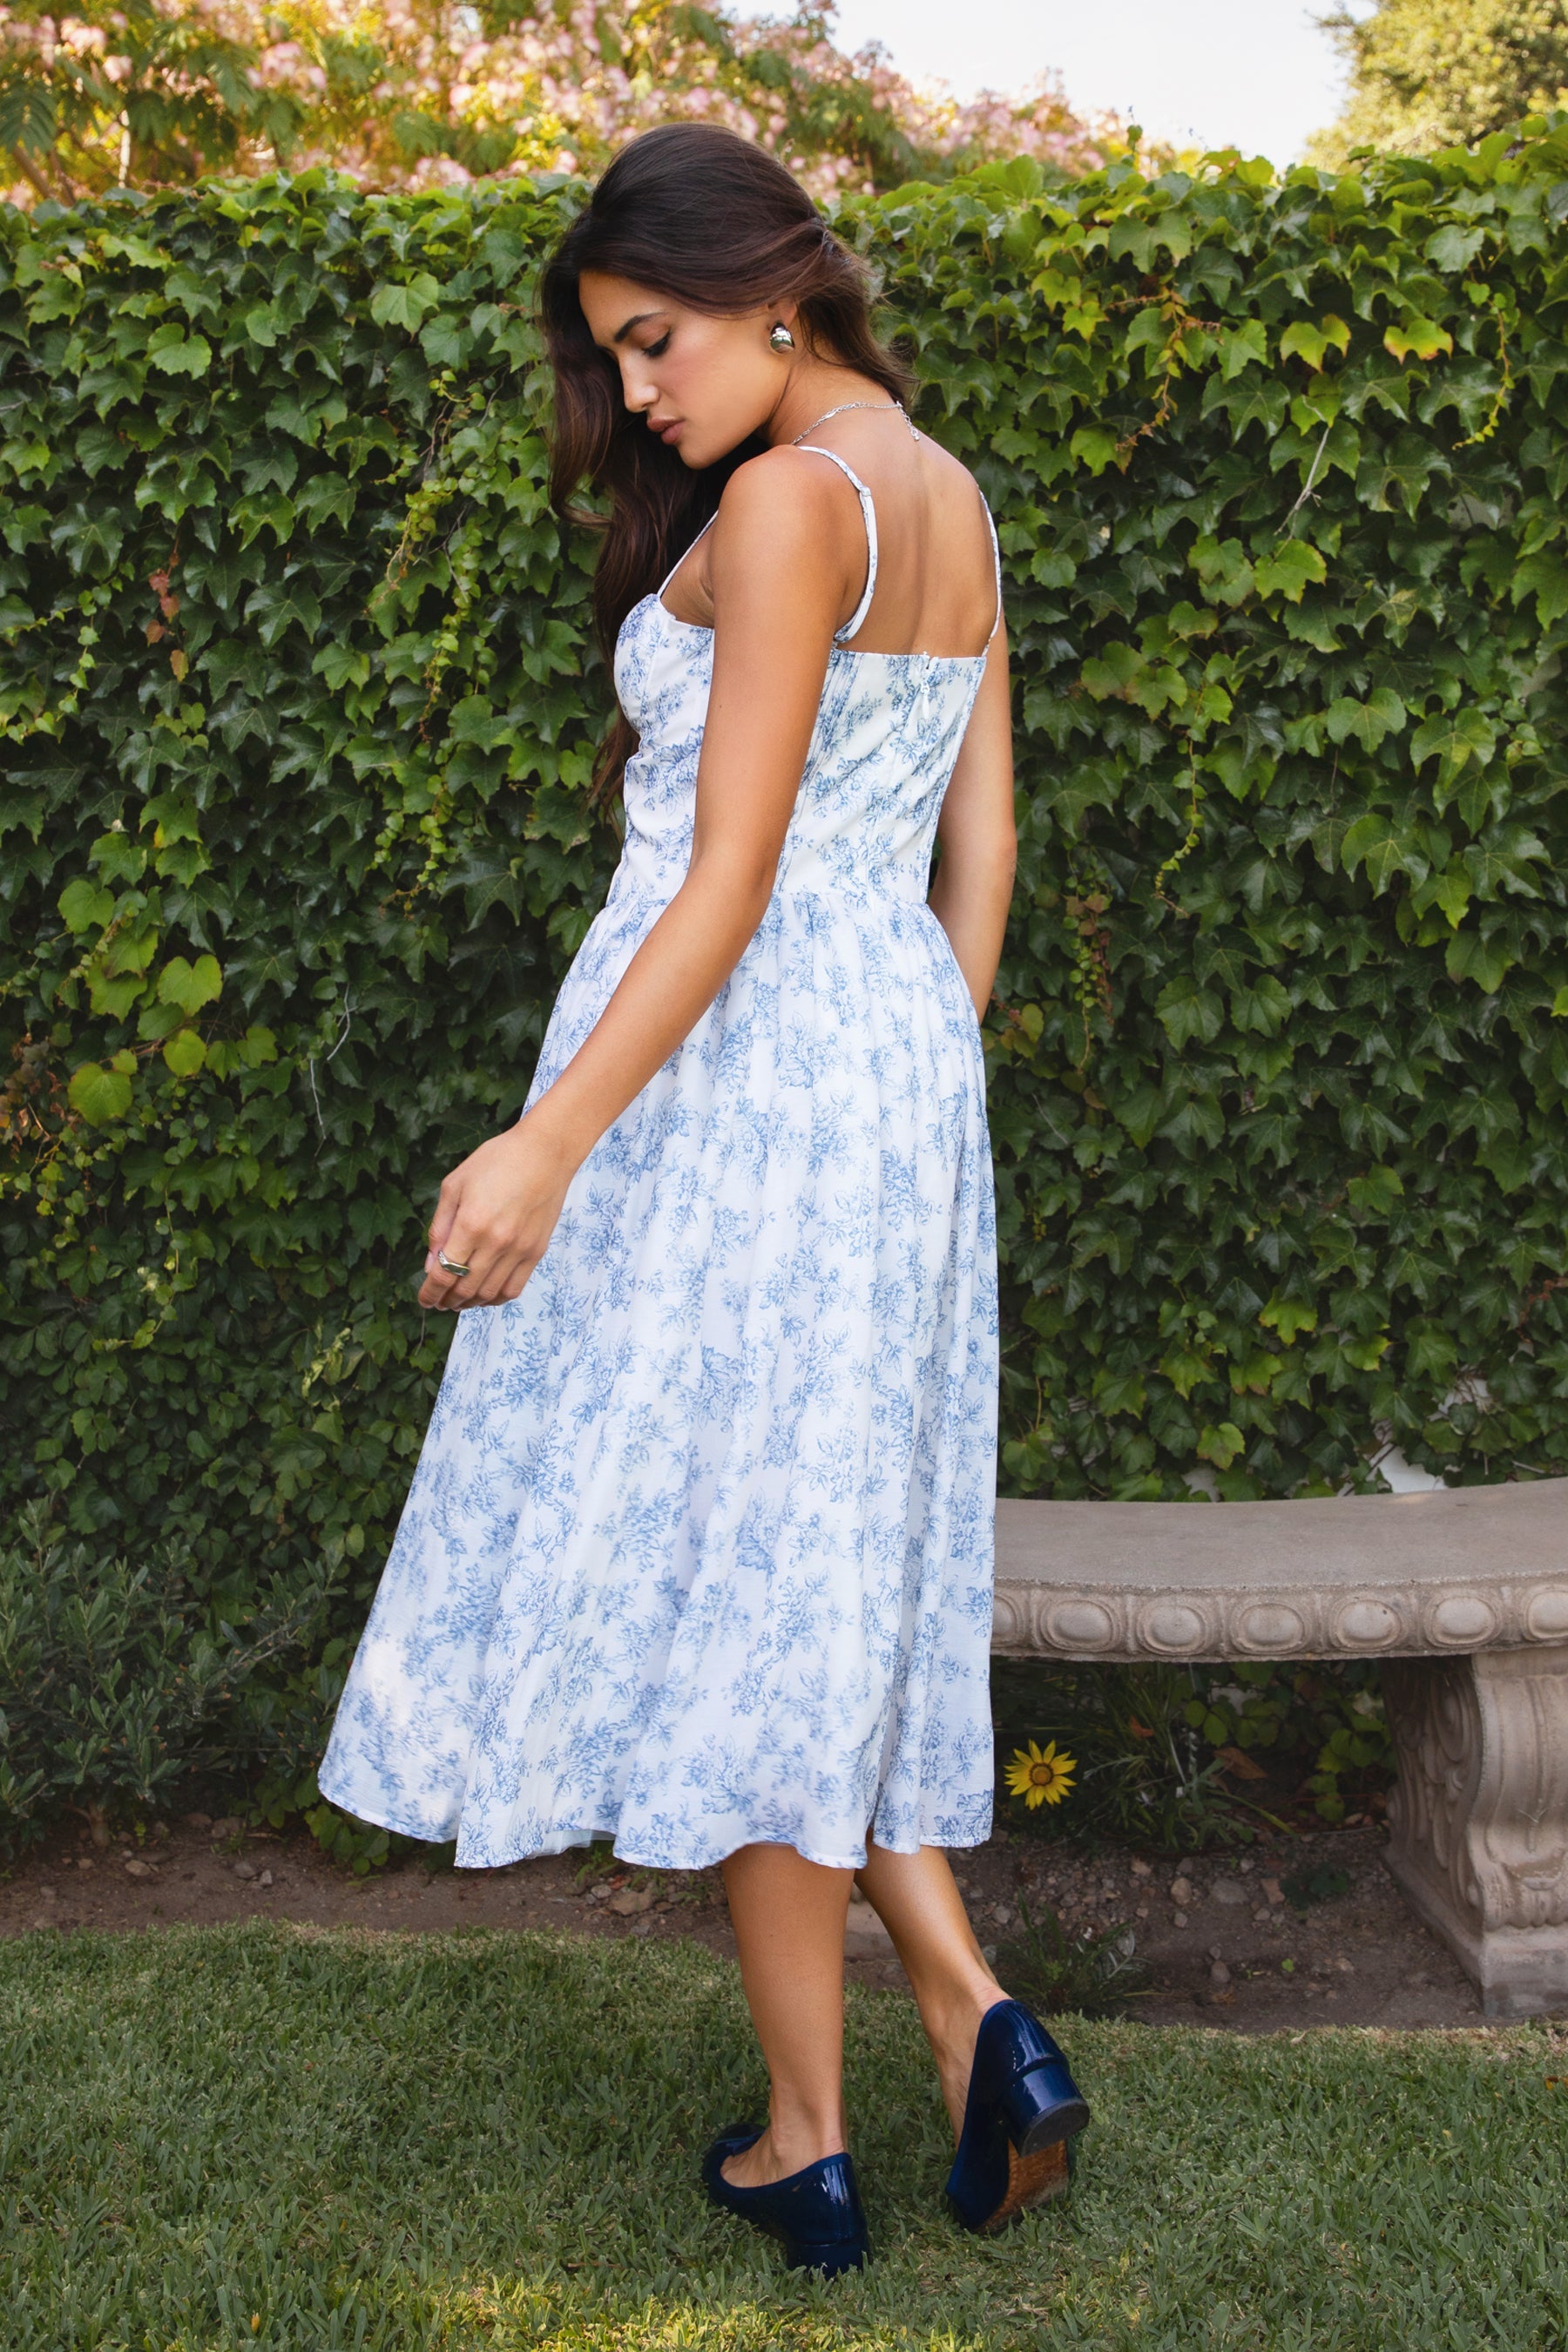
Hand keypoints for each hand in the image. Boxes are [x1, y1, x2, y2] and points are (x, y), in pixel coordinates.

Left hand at [418, 1115, 576, 1310]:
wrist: (545, 1153)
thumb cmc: (497, 1161)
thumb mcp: (455, 1185)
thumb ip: (440, 1227)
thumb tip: (432, 1264)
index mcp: (470, 1223)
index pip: (444, 1273)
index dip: (429, 1292)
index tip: (423, 1299)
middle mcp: (495, 1242)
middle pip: (465, 1288)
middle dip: (446, 1301)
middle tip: (437, 1302)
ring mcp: (519, 1250)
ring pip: (488, 1294)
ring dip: (469, 1303)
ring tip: (458, 1301)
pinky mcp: (536, 1252)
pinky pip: (513, 1288)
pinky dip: (496, 1299)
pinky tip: (485, 1295)